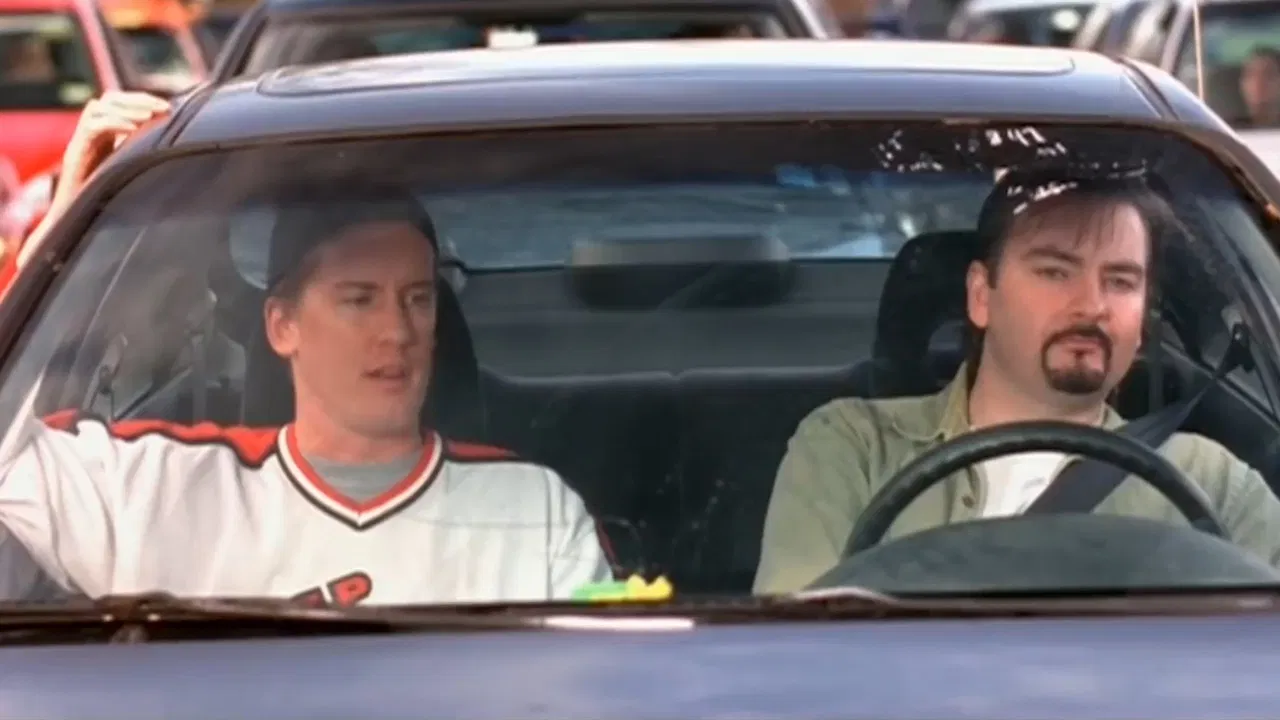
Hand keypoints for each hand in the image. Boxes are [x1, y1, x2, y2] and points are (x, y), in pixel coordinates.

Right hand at [53, 91, 170, 206]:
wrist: (75, 226)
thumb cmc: (109, 205)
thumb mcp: (132, 173)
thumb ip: (146, 157)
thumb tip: (181, 148)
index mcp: (105, 137)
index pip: (120, 103)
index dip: (143, 100)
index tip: (168, 107)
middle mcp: (90, 136)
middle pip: (109, 100)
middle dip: (138, 100)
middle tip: (162, 107)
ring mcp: (80, 143)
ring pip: (98, 108)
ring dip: (127, 108)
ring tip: (149, 115)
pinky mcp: (74, 154)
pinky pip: (91, 127)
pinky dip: (113, 123)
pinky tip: (133, 128)